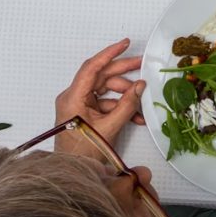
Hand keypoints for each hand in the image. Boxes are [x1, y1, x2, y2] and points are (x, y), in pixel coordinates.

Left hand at [53, 39, 145, 157]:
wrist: (73, 173)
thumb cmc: (83, 153)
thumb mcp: (109, 127)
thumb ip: (127, 105)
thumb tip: (140, 86)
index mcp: (73, 98)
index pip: (92, 67)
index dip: (109, 54)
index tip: (125, 44)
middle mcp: (74, 97)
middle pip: (101, 77)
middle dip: (124, 73)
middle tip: (142, 65)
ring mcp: (79, 105)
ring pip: (107, 90)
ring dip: (126, 96)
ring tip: (141, 105)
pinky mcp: (85, 112)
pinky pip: (106, 103)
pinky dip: (121, 108)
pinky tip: (136, 117)